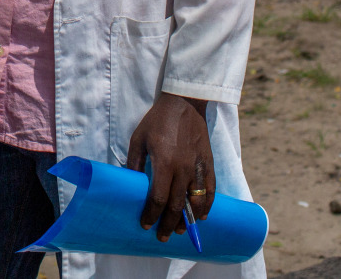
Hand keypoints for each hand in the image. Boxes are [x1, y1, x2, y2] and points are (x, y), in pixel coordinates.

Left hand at [126, 92, 214, 241]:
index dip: (151, 214)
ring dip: (188, 219)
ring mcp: (197, 167)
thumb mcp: (138, 139)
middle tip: (162, 236)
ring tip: (180, 231)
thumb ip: (134, 163)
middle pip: (177, 205)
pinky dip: (207, 205)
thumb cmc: (157, 121)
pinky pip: (209, 189)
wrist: (184, 104)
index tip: (145, 224)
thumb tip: (130, 185)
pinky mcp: (208, 163)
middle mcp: (183, 168)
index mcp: (164, 163)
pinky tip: (201, 216)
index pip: (158, 198)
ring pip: (195, 201)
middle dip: (168, 224)